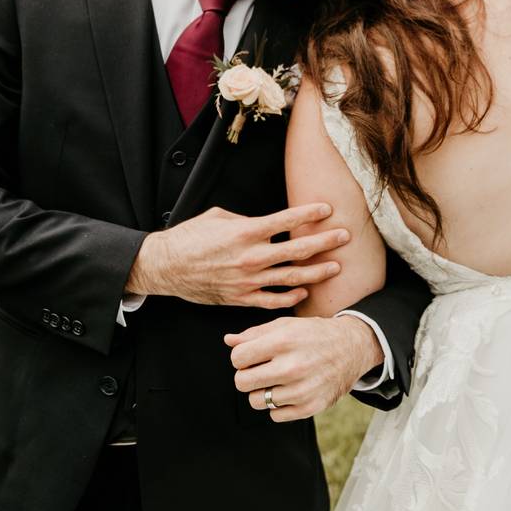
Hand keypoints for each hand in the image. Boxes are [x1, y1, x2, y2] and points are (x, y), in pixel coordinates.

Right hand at [125, 204, 348, 307]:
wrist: (165, 266)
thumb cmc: (189, 238)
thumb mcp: (216, 217)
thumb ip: (245, 219)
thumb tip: (265, 223)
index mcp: (245, 231)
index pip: (287, 220)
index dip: (310, 214)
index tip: (328, 209)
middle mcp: (251, 256)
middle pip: (298, 250)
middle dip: (325, 242)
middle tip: (345, 236)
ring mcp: (248, 280)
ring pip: (292, 278)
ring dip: (317, 272)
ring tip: (336, 267)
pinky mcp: (241, 298)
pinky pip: (273, 301)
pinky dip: (291, 298)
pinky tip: (305, 292)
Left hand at [226, 315, 383, 421]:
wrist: (352, 348)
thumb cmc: (314, 334)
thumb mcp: (286, 325)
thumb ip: (254, 333)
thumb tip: (229, 341)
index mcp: (283, 342)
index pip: (237, 358)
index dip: (241, 357)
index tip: (252, 356)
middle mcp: (292, 367)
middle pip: (242, 382)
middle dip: (246, 376)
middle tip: (260, 370)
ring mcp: (301, 390)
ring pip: (256, 401)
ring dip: (262, 391)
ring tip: (276, 380)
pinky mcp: (310, 407)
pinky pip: (275, 415)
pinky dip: (278, 405)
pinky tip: (290, 390)